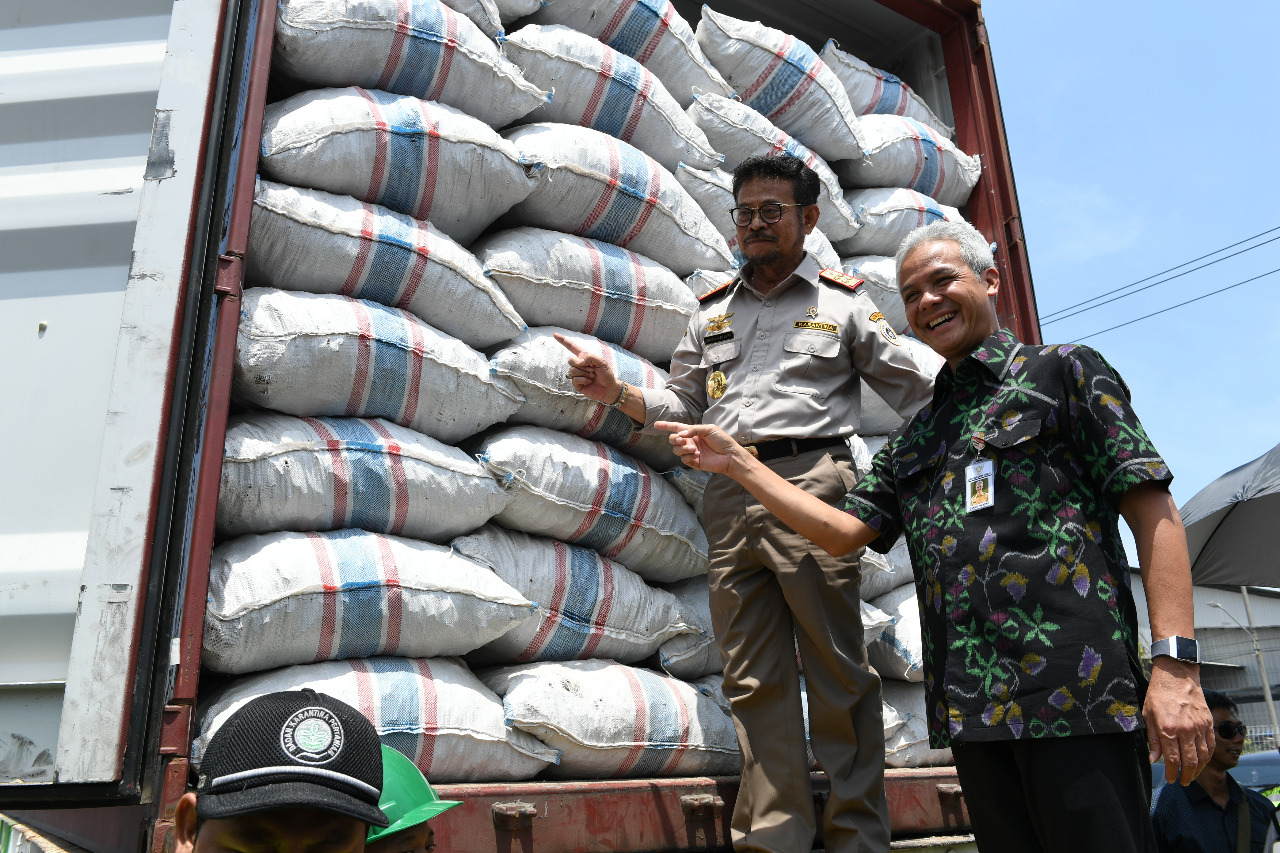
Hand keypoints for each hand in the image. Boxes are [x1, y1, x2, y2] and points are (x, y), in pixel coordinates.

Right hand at [555, 332, 619, 403]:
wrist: (609, 388)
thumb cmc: (606, 374)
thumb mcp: (601, 362)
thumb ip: (590, 357)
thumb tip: (578, 361)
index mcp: (584, 357)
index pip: (572, 347)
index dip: (563, 341)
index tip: (554, 335)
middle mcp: (579, 365)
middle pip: (570, 360)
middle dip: (582, 365)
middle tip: (592, 369)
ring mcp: (577, 374)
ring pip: (573, 370)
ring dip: (585, 373)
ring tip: (592, 376)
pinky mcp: (577, 383)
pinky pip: (575, 379)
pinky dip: (584, 380)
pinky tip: (590, 381)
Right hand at [655, 422, 748, 474]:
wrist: (730, 455)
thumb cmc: (722, 440)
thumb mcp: (709, 429)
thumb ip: (694, 429)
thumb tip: (680, 434)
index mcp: (693, 432)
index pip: (677, 428)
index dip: (666, 426)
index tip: (656, 425)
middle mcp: (690, 441)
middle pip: (673, 439)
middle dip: (674, 439)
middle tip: (682, 439)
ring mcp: (691, 452)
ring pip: (676, 450)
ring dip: (683, 448)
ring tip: (694, 448)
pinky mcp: (693, 462)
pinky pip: (683, 459)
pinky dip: (688, 455)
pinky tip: (697, 454)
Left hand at [1144, 657, 1213, 784]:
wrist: (1177, 675)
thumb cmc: (1158, 694)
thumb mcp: (1147, 715)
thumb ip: (1152, 739)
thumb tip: (1154, 759)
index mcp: (1168, 729)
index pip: (1173, 759)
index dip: (1173, 773)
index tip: (1171, 779)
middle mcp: (1186, 730)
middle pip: (1190, 762)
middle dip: (1186, 776)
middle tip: (1182, 782)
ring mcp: (1199, 727)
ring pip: (1203, 756)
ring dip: (1198, 769)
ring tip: (1191, 775)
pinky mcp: (1208, 723)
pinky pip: (1211, 745)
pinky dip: (1207, 757)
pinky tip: (1202, 761)